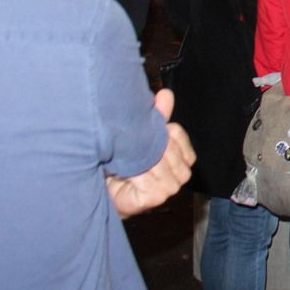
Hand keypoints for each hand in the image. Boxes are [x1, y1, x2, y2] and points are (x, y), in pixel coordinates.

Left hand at [106, 88, 195, 218]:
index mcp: (182, 154)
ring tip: (125, 164)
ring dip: (139, 162)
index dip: (157, 132)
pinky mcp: (159, 196)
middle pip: (167, 147)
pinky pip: (149, 177)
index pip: (177, 133)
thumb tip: (166, 94)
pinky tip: (126, 176)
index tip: (140, 137)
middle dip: (146, 147)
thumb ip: (157, 116)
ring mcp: (172, 185)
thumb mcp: (140, 137)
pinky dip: (134, 175)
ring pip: (158, 162)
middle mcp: (182, 171)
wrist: (106, 193)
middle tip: (126, 151)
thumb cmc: (122, 165)